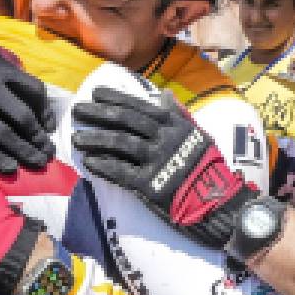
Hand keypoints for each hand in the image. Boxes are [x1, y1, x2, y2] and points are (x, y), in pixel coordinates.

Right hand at [0, 33, 55, 174]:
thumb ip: (8, 67)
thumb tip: (30, 90)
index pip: (33, 91)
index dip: (45, 111)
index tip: (49, 126)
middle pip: (23, 117)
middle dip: (38, 137)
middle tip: (48, 151)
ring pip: (5, 135)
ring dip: (24, 151)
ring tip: (37, 162)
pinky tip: (11, 167)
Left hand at [71, 87, 256, 249]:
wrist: (218, 201)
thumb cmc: (206, 167)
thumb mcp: (197, 134)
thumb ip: (177, 115)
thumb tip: (163, 95)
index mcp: (174, 125)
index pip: (140, 106)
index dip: (116, 98)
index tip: (96, 93)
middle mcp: (164, 139)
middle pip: (125, 121)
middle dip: (99, 114)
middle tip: (78, 111)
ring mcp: (157, 161)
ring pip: (120, 144)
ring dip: (95, 139)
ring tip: (76, 138)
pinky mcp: (151, 185)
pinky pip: (121, 172)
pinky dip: (103, 166)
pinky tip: (89, 162)